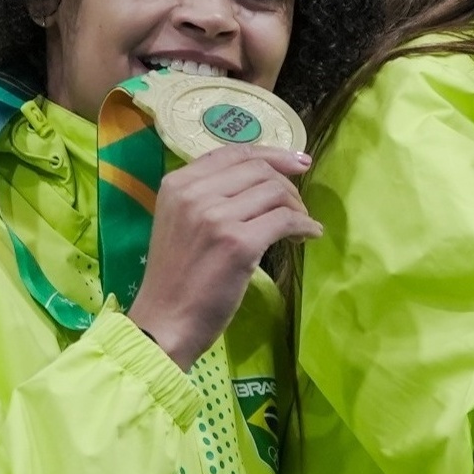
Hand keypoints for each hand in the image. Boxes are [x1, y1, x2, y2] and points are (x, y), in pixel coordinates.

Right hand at [127, 145, 319, 369]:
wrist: (165, 321)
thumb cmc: (177, 276)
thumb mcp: (181, 222)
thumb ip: (209, 195)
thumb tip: (263, 176)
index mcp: (177, 184)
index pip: (234, 152)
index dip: (272, 154)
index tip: (298, 162)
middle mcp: (194, 194)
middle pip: (259, 170)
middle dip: (288, 185)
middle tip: (298, 206)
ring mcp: (216, 218)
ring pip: (276, 192)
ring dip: (297, 207)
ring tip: (299, 226)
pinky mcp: (238, 244)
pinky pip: (286, 220)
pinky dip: (305, 226)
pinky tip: (308, 236)